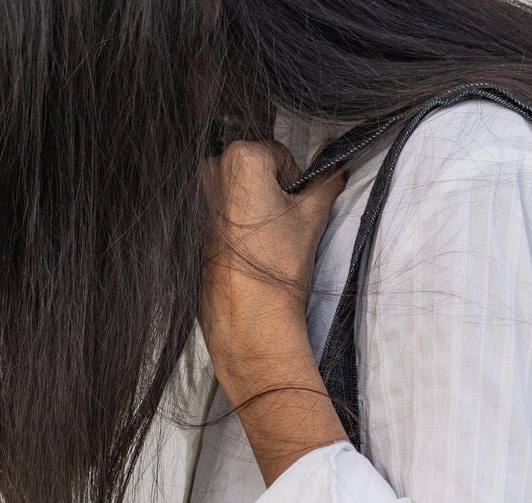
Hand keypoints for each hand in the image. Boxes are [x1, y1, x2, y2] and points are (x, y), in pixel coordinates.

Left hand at [200, 141, 346, 416]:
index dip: (294, 183)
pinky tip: (249, 253)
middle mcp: (210, 171)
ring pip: (239, 192)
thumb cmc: (279, 267)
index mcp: (240, 158)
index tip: (295, 212)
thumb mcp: (312, 217)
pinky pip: (222, 214)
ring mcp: (197, 199)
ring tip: (266, 244)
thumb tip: (338, 161)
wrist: (251, 320)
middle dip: (272, 194)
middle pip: (255, 170)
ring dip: (256, 210)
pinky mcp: (192, 227)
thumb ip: (326, 180)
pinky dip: (237, 227)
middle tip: (282, 229)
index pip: (279, 154)